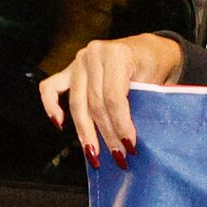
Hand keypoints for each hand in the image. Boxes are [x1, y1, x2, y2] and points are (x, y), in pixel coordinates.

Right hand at [39, 33, 187, 163]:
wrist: (147, 49)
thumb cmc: (154, 66)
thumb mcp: (155, 82)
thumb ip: (143, 106)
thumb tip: (131, 140)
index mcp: (116, 55)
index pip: (114, 98)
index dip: (121, 124)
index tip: (130, 146)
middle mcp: (93, 55)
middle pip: (94, 104)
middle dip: (106, 134)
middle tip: (117, 156)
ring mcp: (78, 61)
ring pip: (76, 103)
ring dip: (85, 132)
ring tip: (94, 153)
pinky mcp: (69, 70)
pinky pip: (50, 87)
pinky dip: (50, 105)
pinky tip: (59, 124)